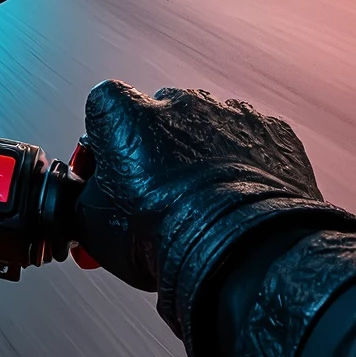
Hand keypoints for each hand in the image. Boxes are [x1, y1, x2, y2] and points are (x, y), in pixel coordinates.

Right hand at [77, 81, 355, 356]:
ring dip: (204, 152)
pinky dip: (247, 162)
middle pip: (159, 114)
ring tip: (206, 201)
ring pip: (208, 125)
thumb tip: (83, 200)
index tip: (110, 170)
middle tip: (160, 191)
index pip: (102, 108)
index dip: (105, 142)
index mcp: (123, 112)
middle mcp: (176, 101)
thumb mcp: (93, 225)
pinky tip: (239, 199)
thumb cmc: (164, 235)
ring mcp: (228, 112)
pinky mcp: (272, 131)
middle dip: (157, 145)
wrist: (241, 255)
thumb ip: (84, 197)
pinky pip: (252, 139)